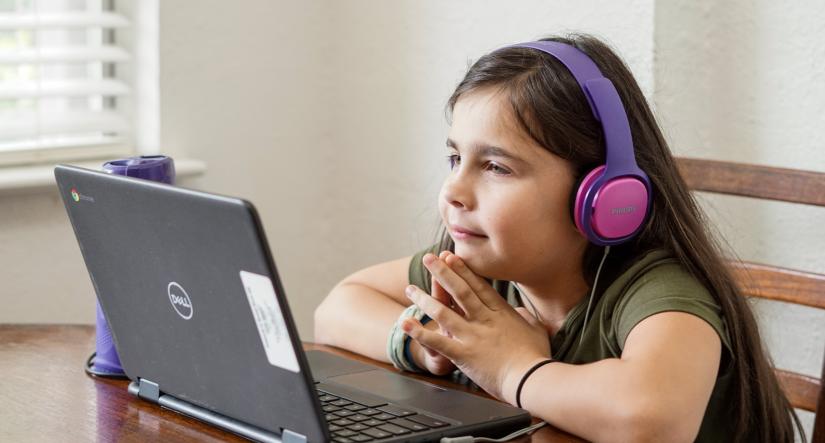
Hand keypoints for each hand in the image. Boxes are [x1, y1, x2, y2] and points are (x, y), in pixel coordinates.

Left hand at [401, 251, 551, 404]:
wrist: (531, 379)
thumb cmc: (536, 357)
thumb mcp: (536, 330)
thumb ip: (525, 317)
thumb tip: (519, 311)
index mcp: (500, 313)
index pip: (477, 286)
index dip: (462, 270)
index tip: (451, 256)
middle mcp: (483, 319)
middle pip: (459, 291)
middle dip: (442, 272)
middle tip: (428, 258)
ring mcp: (471, 335)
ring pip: (443, 312)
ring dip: (424, 299)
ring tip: (411, 288)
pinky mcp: (463, 354)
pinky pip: (437, 341)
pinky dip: (419, 333)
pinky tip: (405, 323)